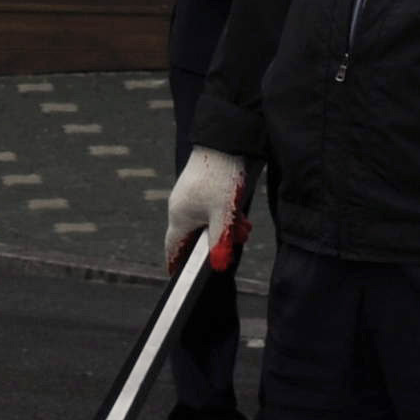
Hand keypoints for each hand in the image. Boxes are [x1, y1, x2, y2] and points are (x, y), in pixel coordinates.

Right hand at [164, 145, 247, 272]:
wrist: (227, 139)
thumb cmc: (221, 177)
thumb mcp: (225, 214)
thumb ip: (221, 241)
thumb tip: (219, 266)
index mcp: (180, 216)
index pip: (173, 248)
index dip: (177, 264)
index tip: (181, 279)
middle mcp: (183, 207)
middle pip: (196, 236)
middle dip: (216, 244)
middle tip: (236, 244)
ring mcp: (193, 196)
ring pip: (209, 222)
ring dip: (226, 229)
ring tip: (245, 228)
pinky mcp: (205, 187)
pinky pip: (214, 209)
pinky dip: (227, 216)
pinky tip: (243, 215)